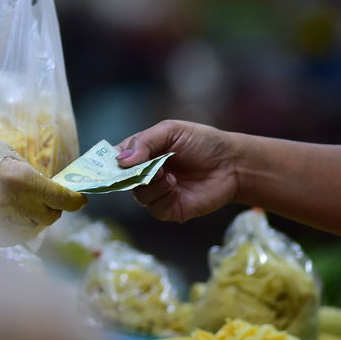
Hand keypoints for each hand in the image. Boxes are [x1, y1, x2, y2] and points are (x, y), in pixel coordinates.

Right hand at [0, 122, 86, 245]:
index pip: (62, 200)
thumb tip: (49, 189)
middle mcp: (14, 204)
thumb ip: (31, 174)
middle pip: (50, 217)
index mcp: (21, 180)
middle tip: (49, 197)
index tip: (79, 197)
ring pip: (33, 228)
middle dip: (53, 207)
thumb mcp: (7, 152)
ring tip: (28, 205)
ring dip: (36, 218)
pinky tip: (12, 214)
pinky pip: (14, 235)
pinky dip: (19, 227)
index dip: (75, 200)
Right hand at [117, 120, 239, 222]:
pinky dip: (163, 197)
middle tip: (148, 167)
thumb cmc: (202, 142)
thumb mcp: (171, 131)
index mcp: (141, 153)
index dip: (108, 163)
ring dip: (151, 185)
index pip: (114, 159)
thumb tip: (122, 161)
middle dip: (132, 174)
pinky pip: (155, 208)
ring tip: (169, 176)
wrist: (232, 163)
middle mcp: (145, 174)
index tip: (110, 164)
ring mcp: (157, 192)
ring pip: (138, 195)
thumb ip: (145, 142)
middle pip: (122, 180)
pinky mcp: (171, 209)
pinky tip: (175, 188)